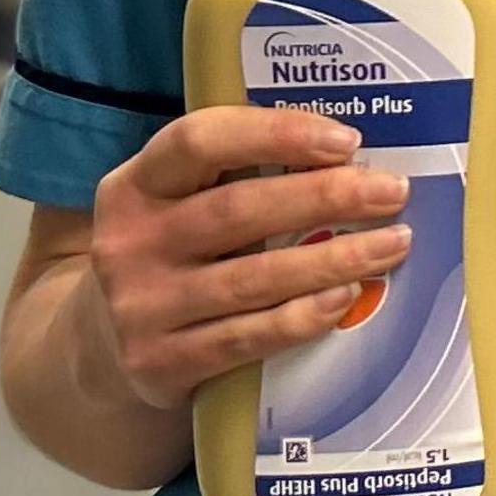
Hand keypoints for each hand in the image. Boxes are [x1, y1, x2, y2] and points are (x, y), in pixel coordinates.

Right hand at [82, 108, 412, 408]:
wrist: (102, 346)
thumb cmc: (173, 253)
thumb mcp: (177, 203)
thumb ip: (238, 174)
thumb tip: (352, 156)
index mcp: (135, 186)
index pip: (198, 141)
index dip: (275, 134)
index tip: (347, 140)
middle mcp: (129, 242)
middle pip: (238, 210)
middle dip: (326, 196)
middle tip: (391, 191)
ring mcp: (141, 306)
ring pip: (252, 278)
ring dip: (334, 258)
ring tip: (393, 243)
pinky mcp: (160, 362)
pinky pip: (246, 337)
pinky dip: (302, 317)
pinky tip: (346, 298)